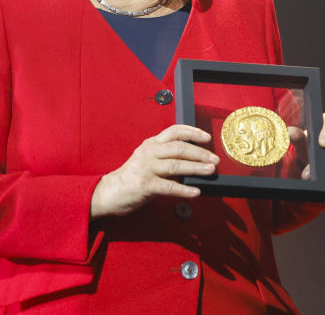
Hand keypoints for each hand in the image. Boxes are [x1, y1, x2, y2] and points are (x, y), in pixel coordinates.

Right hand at [90, 125, 218, 217]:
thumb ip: (167, 158)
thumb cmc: (132, 176)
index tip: (207, 137)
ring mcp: (146, 168)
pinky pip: (169, 186)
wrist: (109, 192)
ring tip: (210, 171)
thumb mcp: (148, 160)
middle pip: (179, 148)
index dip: (193, 132)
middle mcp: (149, 152)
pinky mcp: (145, 184)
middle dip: (200, 153)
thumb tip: (194, 162)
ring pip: (176, 165)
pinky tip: (195, 192)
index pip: (175, 131)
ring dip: (196, 168)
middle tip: (215, 159)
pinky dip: (184, 190)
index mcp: (152, 144)